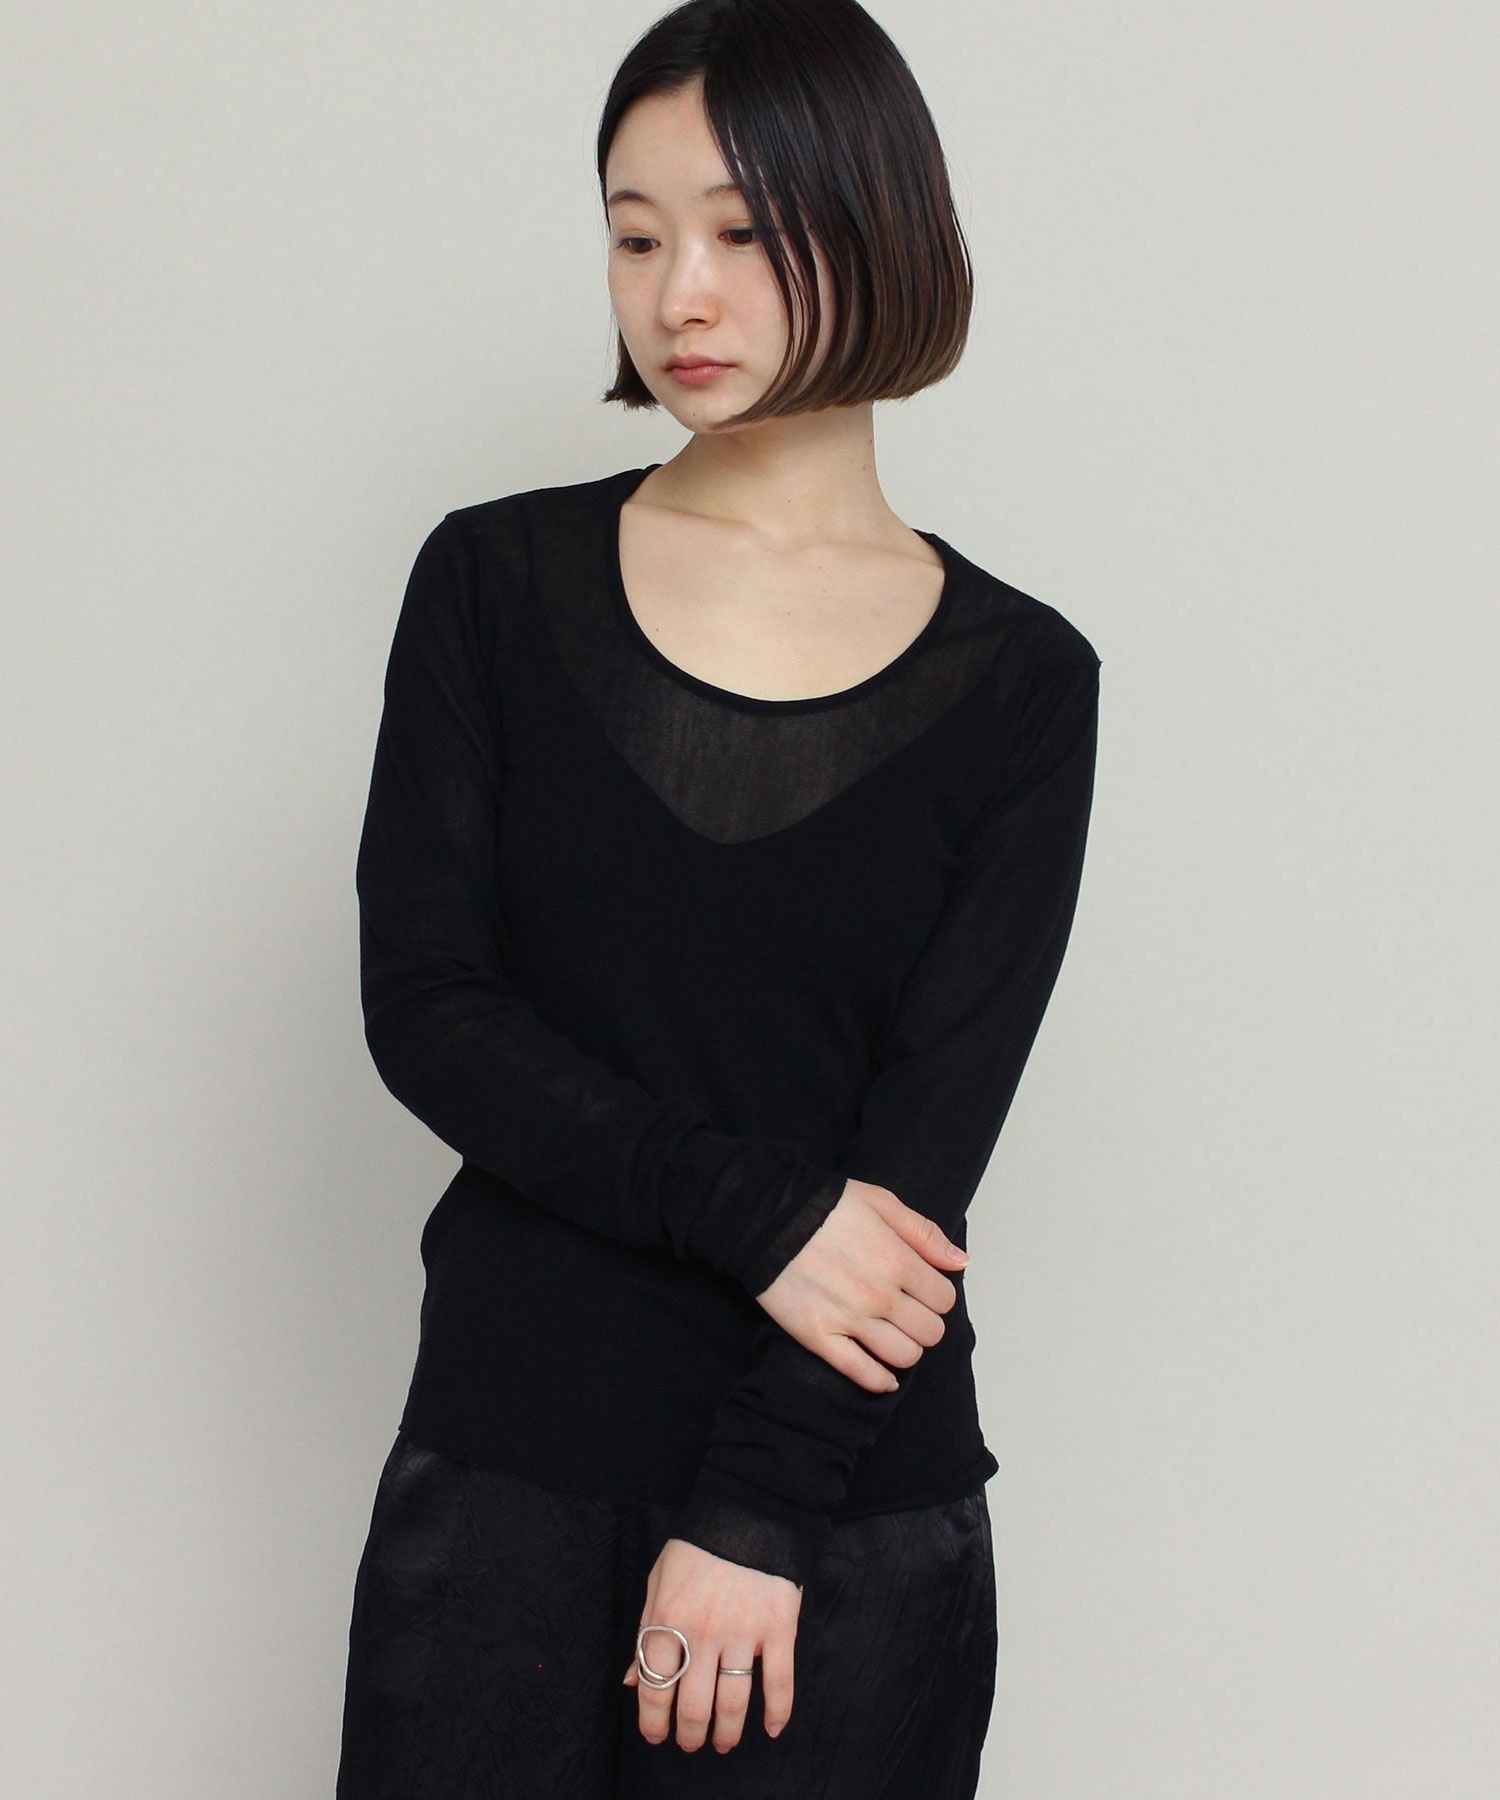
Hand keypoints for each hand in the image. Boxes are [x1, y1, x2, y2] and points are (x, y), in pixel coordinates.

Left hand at [622, 1536, 799, 1753]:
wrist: (748, 1509)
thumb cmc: (697, 1546)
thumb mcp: (658, 1580)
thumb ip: (644, 1631)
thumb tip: (631, 1682)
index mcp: (668, 1619)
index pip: (654, 1689)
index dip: (652, 1722)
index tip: (657, 1736)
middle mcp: (703, 1632)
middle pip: (693, 1706)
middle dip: (689, 1735)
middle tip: (692, 1742)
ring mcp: (743, 1632)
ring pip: (733, 1703)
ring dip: (727, 1733)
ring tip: (723, 1742)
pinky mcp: (778, 1628)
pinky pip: (779, 1682)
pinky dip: (778, 1712)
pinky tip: (772, 1729)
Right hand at [756, 1178, 968, 1393]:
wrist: (765, 1218)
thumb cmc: (825, 1204)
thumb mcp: (881, 1202)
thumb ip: (924, 1233)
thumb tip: (961, 1262)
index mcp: (897, 1260)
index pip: (944, 1299)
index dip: (936, 1295)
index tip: (922, 1289)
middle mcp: (879, 1295)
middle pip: (930, 1332)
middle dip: (924, 1322)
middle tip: (907, 1311)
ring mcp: (849, 1320)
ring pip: (903, 1356)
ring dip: (905, 1347)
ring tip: (891, 1333)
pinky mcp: (819, 1337)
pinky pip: (861, 1373)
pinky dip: (879, 1380)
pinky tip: (883, 1375)